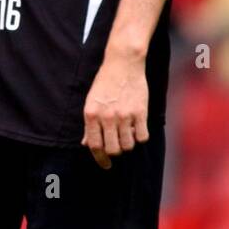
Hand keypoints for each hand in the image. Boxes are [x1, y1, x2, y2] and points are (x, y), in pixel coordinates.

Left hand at [82, 50, 148, 169]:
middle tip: (118, 147)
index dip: (100, 159)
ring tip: (127, 135)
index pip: (95, 146)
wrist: (123, 63)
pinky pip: (142, 137)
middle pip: (113, 150)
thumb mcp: (91, 102)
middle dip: (115, 153)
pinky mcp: (140, 112)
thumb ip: (89, 124)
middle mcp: (107, 117)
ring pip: (128, 145)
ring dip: (128, 145)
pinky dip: (140, 137)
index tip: (105, 165)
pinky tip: (138, 129)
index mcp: (91, 114)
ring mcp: (124, 115)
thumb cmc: (105, 82)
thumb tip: (86, 144)